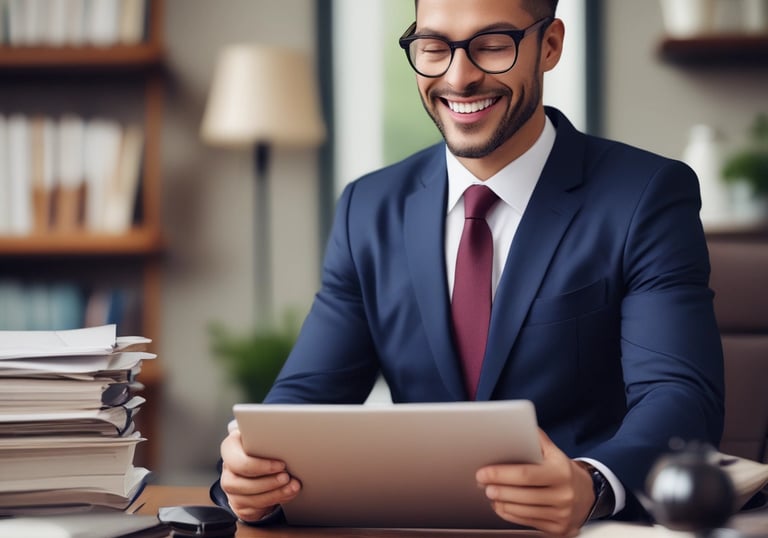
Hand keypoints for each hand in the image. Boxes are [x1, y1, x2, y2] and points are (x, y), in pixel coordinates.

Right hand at [219, 427, 300, 521]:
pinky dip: (275, 501)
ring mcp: (232, 489)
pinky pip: (255, 508)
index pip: (238, 462)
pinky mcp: (240, 504)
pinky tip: (287, 493)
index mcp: (230, 448)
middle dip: (268, 482)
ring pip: (249, 498)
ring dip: (274, 493)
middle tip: (287, 477)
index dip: (260, 466)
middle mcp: (227, 470)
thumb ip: (267, 439)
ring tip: (292, 486)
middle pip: (241, 483)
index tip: (281, 464)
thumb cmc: (261, 447)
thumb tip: (287, 442)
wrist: (258, 465)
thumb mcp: (262, 438)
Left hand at [476, 429, 594, 536]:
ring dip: (501, 502)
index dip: (501, 474)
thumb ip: (537, 440)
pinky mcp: (557, 529)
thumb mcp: (555, 452)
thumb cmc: (563, 470)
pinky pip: (527, 522)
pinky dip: (509, 514)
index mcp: (561, 472)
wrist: (588, 496)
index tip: (483, 472)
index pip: (526, 474)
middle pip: (522, 495)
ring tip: (489, 492)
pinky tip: (501, 505)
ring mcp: (561, 514)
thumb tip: (519, 424)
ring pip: (523, 511)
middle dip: (497, 489)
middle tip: (482, 483)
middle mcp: (563, 495)